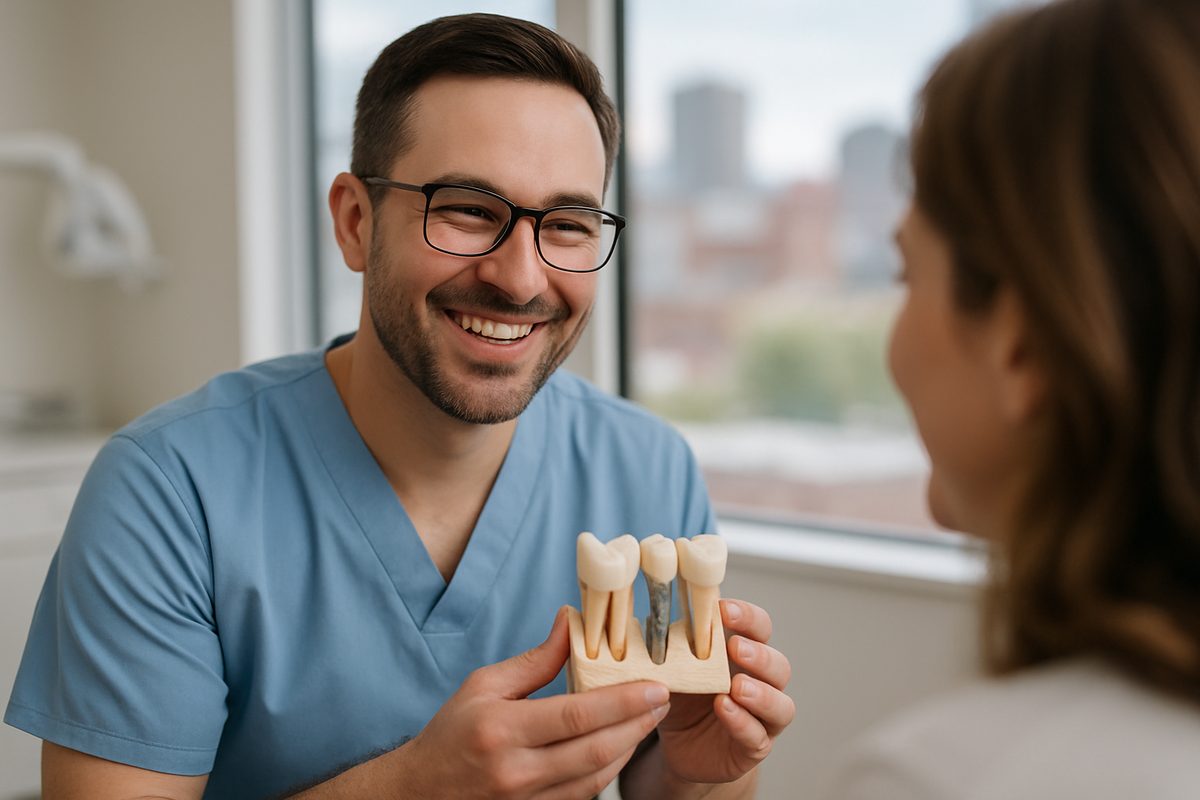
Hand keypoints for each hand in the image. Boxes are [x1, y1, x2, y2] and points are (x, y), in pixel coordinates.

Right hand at [398, 606, 671, 799]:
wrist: (420, 793)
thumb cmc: (452, 733)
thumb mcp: (484, 686)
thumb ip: (535, 661)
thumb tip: (572, 622)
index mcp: (502, 730)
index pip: (576, 716)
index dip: (622, 701)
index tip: (654, 685)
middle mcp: (516, 771)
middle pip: (595, 750)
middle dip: (638, 724)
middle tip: (663, 700)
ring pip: (596, 778)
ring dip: (629, 748)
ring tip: (649, 719)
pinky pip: (582, 796)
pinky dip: (607, 771)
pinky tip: (620, 747)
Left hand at [654, 599, 793, 785]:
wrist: (678, 746)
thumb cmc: (683, 698)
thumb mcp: (675, 668)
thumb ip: (674, 646)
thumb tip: (654, 618)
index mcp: (745, 654)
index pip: (759, 628)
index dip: (747, 617)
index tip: (724, 610)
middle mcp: (762, 684)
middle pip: (778, 665)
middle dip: (759, 655)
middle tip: (735, 648)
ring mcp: (763, 718)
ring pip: (781, 704)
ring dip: (761, 693)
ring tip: (736, 686)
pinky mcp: (755, 747)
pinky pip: (758, 735)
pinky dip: (742, 721)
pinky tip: (725, 709)